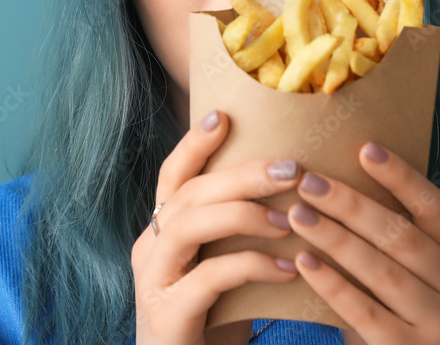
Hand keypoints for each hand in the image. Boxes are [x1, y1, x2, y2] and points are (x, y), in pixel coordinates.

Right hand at [131, 110, 302, 344]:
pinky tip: (287, 269)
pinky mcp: (168, 314)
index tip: (224, 115)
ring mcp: (153, 281)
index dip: (194, 144)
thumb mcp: (223, 271)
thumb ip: (236, 236)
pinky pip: (208, 277)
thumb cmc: (213, 324)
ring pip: (188, 225)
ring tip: (290, 220)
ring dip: (243, 215)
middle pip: (188, 194)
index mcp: (160, 233)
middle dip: (239, 175)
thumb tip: (291, 193)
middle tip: (289, 168)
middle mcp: (149, 248)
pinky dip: (251, 266)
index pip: (172, 177)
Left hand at [286, 141, 439, 343]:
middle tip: (308, 181)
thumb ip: (382, 234)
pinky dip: (332, 284)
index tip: (364, 148)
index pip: (434, 207)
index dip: (401, 176)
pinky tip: (302, 261)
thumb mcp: (400, 269)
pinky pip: (365, 311)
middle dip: (351, 204)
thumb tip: (328, 177)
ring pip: (382, 272)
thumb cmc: (390, 307)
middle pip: (400, 236)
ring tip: (296, 214)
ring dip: (335, 239)